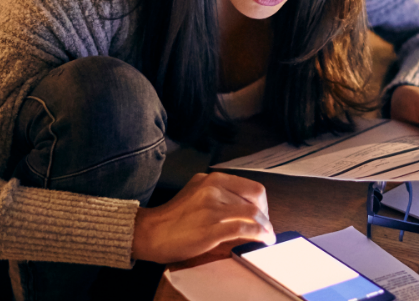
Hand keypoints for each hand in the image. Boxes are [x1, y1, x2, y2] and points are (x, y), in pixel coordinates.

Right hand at [131, 172, 274, 263]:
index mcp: (211, 178)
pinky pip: (243, 228)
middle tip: (265, 227)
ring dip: (265, 227)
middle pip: (255, 198)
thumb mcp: (197, 193)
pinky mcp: (210, 227)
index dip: (262, 202)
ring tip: (268, 236)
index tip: (262, 214)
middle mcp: (212, 188)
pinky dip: (258, 235)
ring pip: (252, 213)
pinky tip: (261, 240)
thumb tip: (247, 206)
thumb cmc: (173, 218)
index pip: (251, 186)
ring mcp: (211, 207)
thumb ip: (220, 194)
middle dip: (265, 214)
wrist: (150, 233)